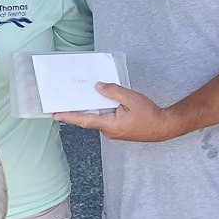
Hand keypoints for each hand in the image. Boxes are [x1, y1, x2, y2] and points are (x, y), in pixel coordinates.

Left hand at [53, 83, 177, 141]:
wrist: (164, 126)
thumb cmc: (150, 115)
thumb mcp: (131, 98)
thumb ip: (113, 92)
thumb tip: (98, 87)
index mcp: (109, 125)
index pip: (84, 120)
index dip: (68, 116)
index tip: (54, 113)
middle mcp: (109, 131)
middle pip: (89, 118)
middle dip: (76, 111)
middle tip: (63, 102)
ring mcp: (114, 131)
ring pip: (98, 118)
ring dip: (90, 109)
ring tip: (82, 97)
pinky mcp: (119, 129)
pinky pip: (106, 119)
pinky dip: (101, 110)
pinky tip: (102, 101)